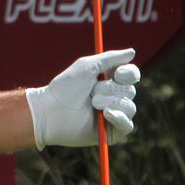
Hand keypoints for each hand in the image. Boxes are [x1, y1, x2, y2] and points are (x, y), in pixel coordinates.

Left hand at [25, 48, 140, 149]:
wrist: (52, 111)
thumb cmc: (65, 87)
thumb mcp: (87, 67)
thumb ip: (110, 58)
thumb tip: (132, 52)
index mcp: (109, 80)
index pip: (131, 74)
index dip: (129, 73)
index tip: (117, 74)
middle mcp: (114, 97)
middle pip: (131, 90)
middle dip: (110, 89)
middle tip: (91, 92)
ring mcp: (114, 115)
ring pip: (129, 106)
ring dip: (109, 102)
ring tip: (92, 103)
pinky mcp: (112, 132)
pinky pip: (128, 125)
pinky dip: (118, 118)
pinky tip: (105, 114)